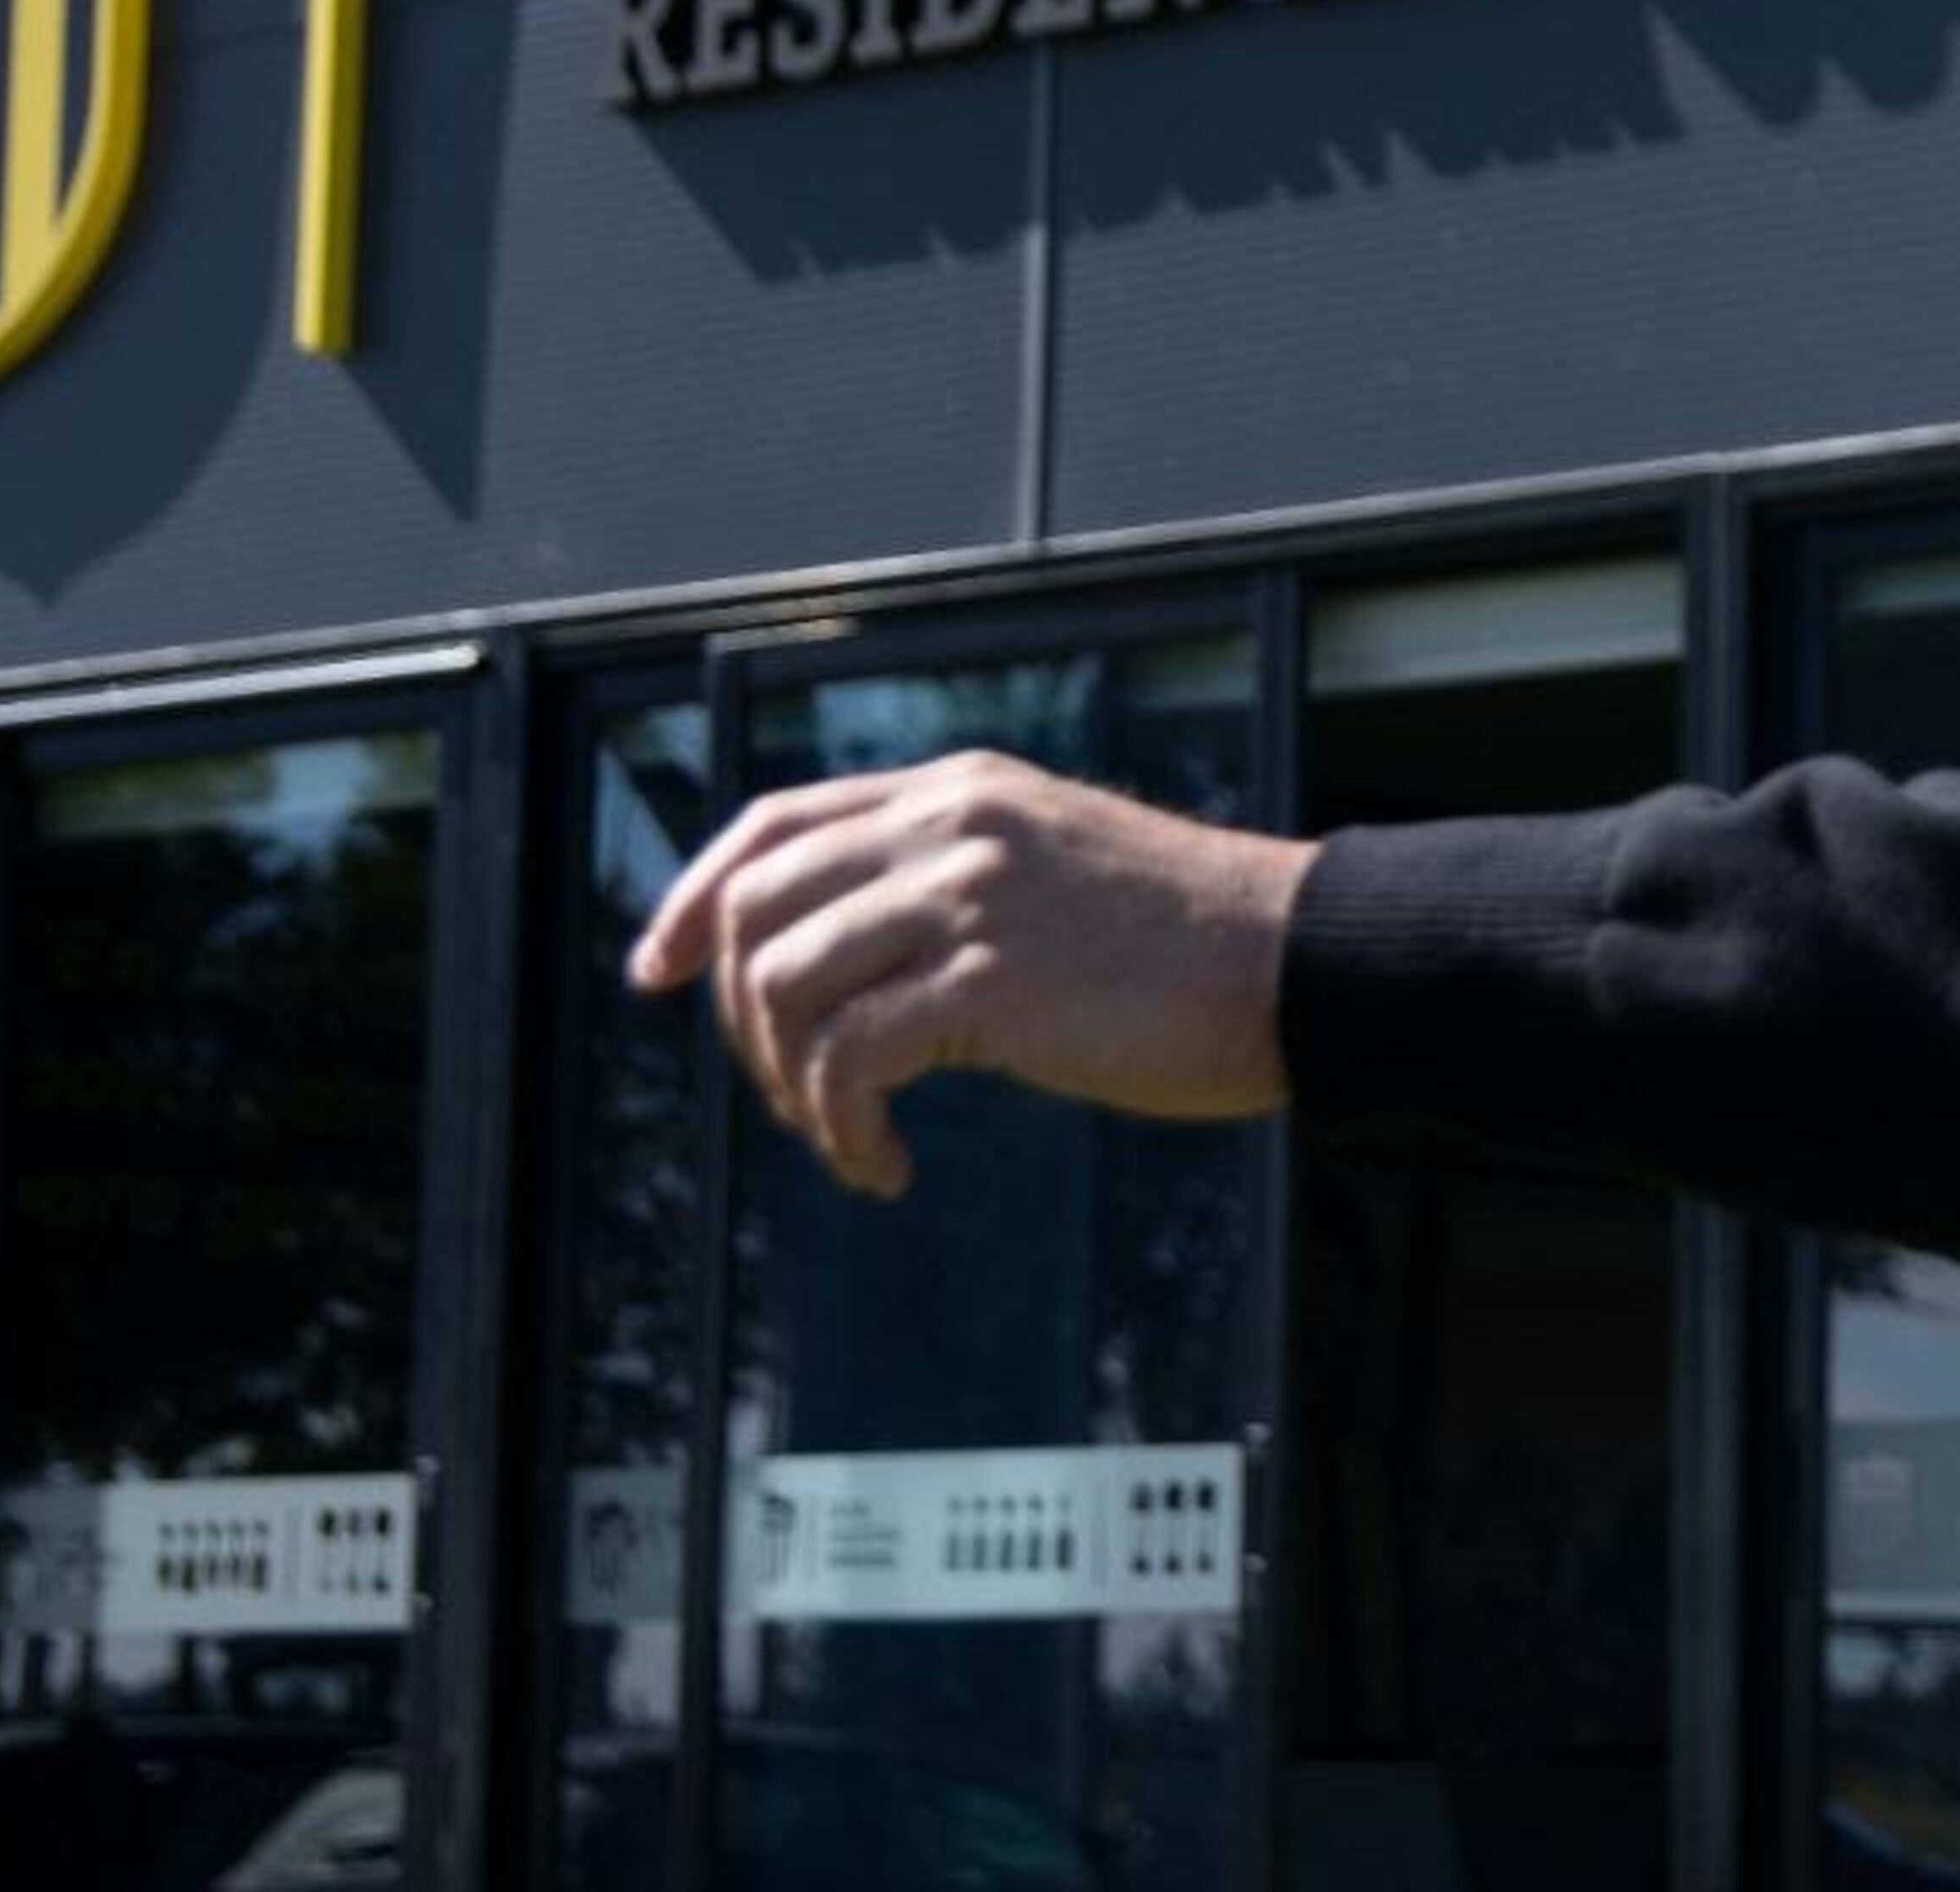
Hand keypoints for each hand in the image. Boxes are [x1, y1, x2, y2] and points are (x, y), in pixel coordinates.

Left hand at [624, 748, 1313, 1199]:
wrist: (1303, 963)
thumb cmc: (1196, 945)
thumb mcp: (1057, 868)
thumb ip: (956, 881)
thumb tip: (850, 960)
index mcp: (961, 793)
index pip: (776, 824)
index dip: (694, 896)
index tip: (656, 970)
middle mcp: (950, 827)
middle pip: (755, 909)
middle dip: (738, 1019)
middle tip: (795, 1094)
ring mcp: (968, 898)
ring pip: (782, 987)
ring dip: (791, 1088)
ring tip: (853, 1137)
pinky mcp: (992, 983)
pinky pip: (850, 1063)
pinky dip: (843, 1131)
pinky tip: (891, 1167)